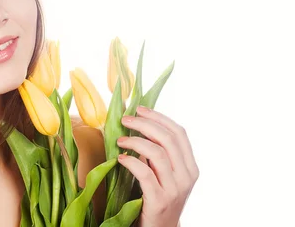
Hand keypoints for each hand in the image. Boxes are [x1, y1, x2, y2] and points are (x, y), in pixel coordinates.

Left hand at [116, 106, 198, 226]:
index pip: (179, 133)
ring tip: (119, 140)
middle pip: (167, 139)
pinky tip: (120, 158)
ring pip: (157, 153)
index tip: (140, 109)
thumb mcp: (164, 175)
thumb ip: (158, 154)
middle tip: (125, 119)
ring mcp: (174, 189)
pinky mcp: (159, 201)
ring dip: (135, 141)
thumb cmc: (157, 198)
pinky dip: (131, 162)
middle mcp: (186, 177)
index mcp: (190, 167)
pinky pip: (145, 173)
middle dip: (144, 124)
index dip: (159, 117)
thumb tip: (138, 124)